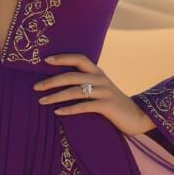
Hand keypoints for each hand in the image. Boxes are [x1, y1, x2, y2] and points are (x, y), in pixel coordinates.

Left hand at [34, 52, 155, 136]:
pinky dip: (69, 109)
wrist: (137, 117)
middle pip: (72, 75)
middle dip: (52, 81)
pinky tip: (58, 112)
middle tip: (36, 87)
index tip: (46, 60)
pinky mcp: (107, 105)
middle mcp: (101, 79)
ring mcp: (105, 92)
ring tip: (42, 101)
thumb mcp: (101, 89)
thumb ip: (87, 84)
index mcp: (98, 73)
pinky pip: (84, 106)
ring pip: (75, 91)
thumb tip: (62, 83)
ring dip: (56, 96)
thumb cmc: (114, 104)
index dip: (63, 58)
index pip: (79, 59)